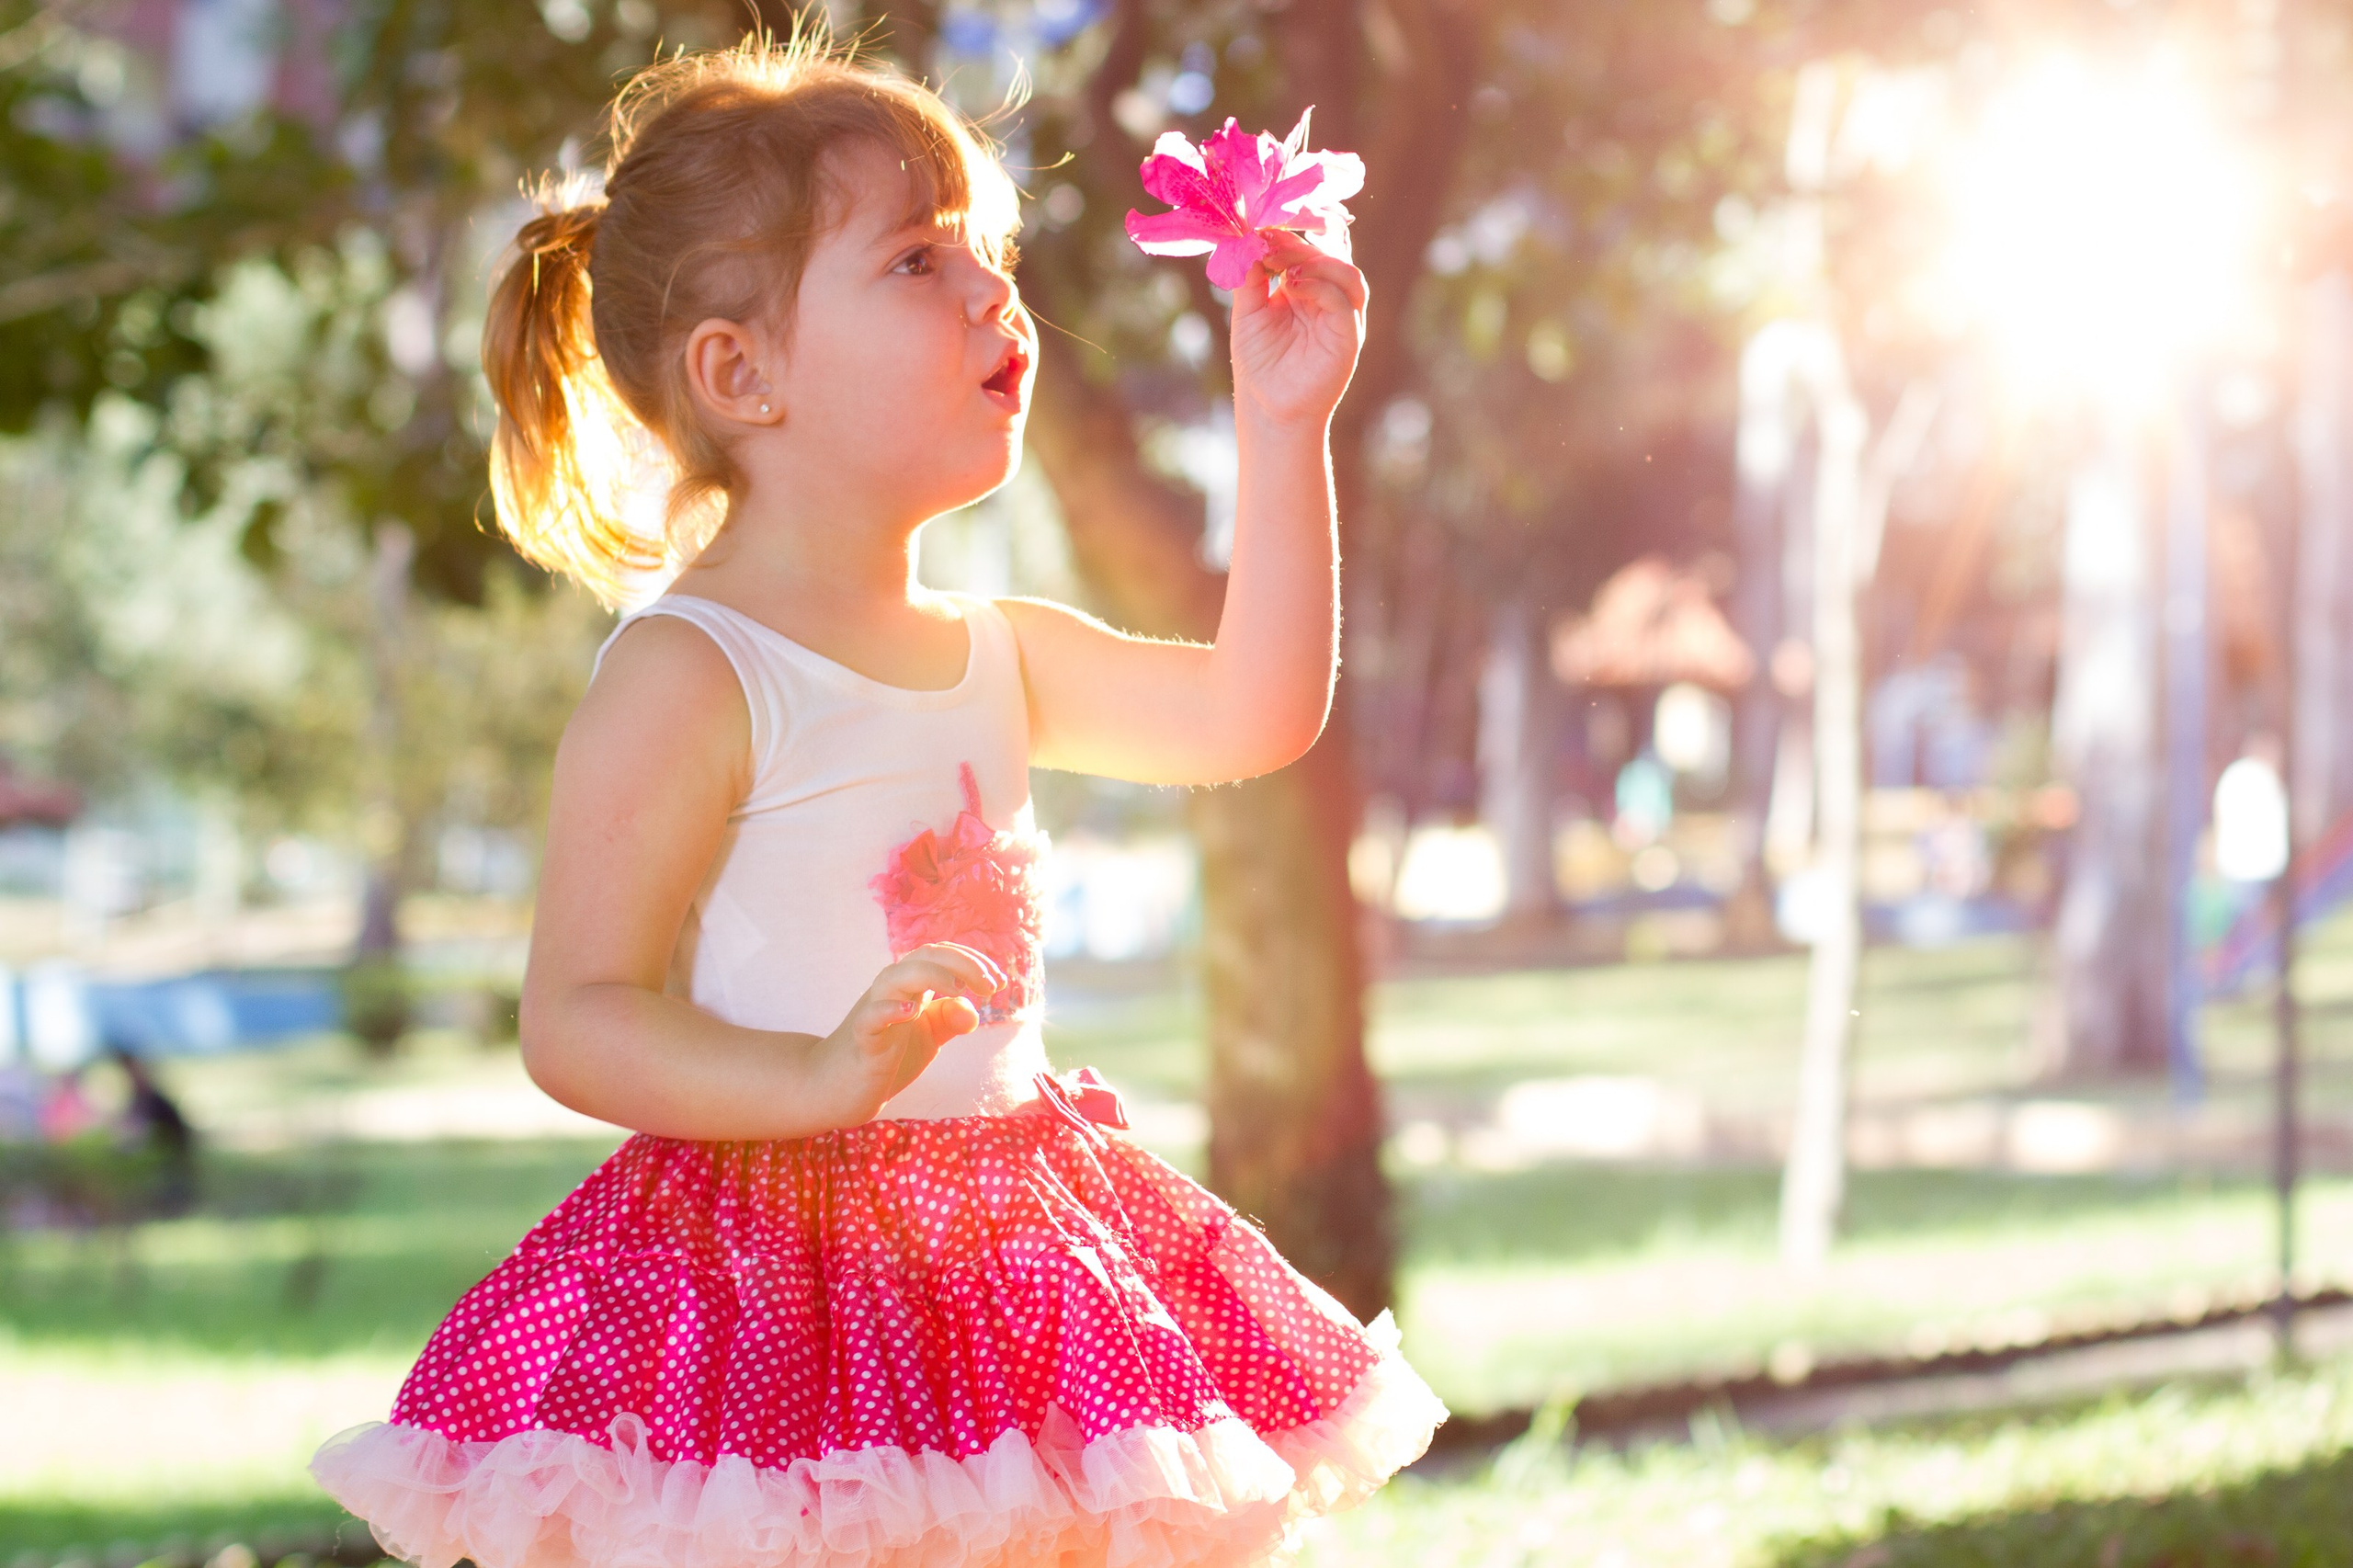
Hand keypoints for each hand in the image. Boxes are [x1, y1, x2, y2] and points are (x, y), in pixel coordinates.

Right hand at [814, 942, 1006, 1124]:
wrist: (842, 1089)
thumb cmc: (888, 1056)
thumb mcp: (930, 1037)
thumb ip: (951, 1019)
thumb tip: (973, 1010)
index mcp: (909, 986)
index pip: (941, 955)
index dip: (973, 960)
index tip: (999, 982)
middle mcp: (890, 991)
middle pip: (923, 957)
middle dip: (962, 964)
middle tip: (991, 986)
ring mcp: (873, 1012)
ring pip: (895, 977)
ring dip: (931, 976)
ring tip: (959, 991)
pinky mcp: (862, 1040)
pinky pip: (871, 1018)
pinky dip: (889, 1011)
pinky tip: (911, 1012)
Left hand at [1229, 228, 1368, 432]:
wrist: (1268, 408)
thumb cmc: (1259, 364)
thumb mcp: (1248, 312)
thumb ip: (1250, 276)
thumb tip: (1247, 237)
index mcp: (1307, 289)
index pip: (1308, 249)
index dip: (1287, 235)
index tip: (1259, 228)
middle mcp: (1329, 299)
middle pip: (1328, 255)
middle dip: (1297, 245)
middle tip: (1268, 242)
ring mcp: (1342, 317)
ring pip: (1347, 272)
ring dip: (1315, 262)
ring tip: (1284, 270)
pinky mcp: (1349, 337)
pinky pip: (1345, 301)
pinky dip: (1321, 287)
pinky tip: (1293, 287)